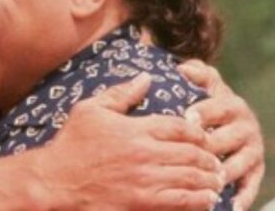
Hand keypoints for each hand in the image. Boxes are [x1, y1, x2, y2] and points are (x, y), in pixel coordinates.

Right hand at [38, 73, 224, 209]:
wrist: (56, 180)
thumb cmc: (72, 143)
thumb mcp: (91, 109)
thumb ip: (121, 93)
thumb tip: (146, 78)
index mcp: (137, 129)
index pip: (181, 127)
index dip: (199, 131)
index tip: (204, 135)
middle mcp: (145, 154)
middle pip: (192, 153)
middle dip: (210, 157)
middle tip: (218, 160)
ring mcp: (145, 182)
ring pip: (190, 179)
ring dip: (209, 179)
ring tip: (218, 180)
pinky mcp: (141, 204)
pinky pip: (178, 203)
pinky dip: (197, 201)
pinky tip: (206, 201)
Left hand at [178, 60, 264, 210]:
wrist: (232, 122)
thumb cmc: (209, 102)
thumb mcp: (207, 85)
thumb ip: (198, 72)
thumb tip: (184, 67)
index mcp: (232, 104)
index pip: (218, 107)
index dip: (203, 111)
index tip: (188, 117)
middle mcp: (246, 126)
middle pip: (227, 138)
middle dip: (210, 147)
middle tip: (194, 156)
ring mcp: (253, 150)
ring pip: (239, 163)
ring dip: (224, 173)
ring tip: (211, 182)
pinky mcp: (257, 170)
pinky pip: (251, 185)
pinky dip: (243, 197)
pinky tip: (231, 208)